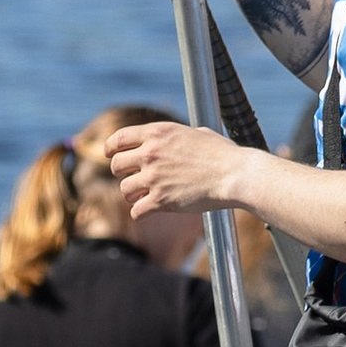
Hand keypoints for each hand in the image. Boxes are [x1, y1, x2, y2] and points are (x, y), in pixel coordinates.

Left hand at [107, 118, 243, 219]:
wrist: (235, 175)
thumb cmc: (223, 154)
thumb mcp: (197, 133)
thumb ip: (177, 136)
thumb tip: (175, 138)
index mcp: (158, 133)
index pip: (119, 139)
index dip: (111, 149)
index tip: (110, 156)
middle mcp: (151, 153)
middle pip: (117, 166)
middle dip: (124, 174)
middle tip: (136, 179)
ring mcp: (153, 177)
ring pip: (124, 190)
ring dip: (133, 195)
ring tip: (147, 196)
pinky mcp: (160, 200)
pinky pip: (136, 211)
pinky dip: (142, 213)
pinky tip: (150, 211)